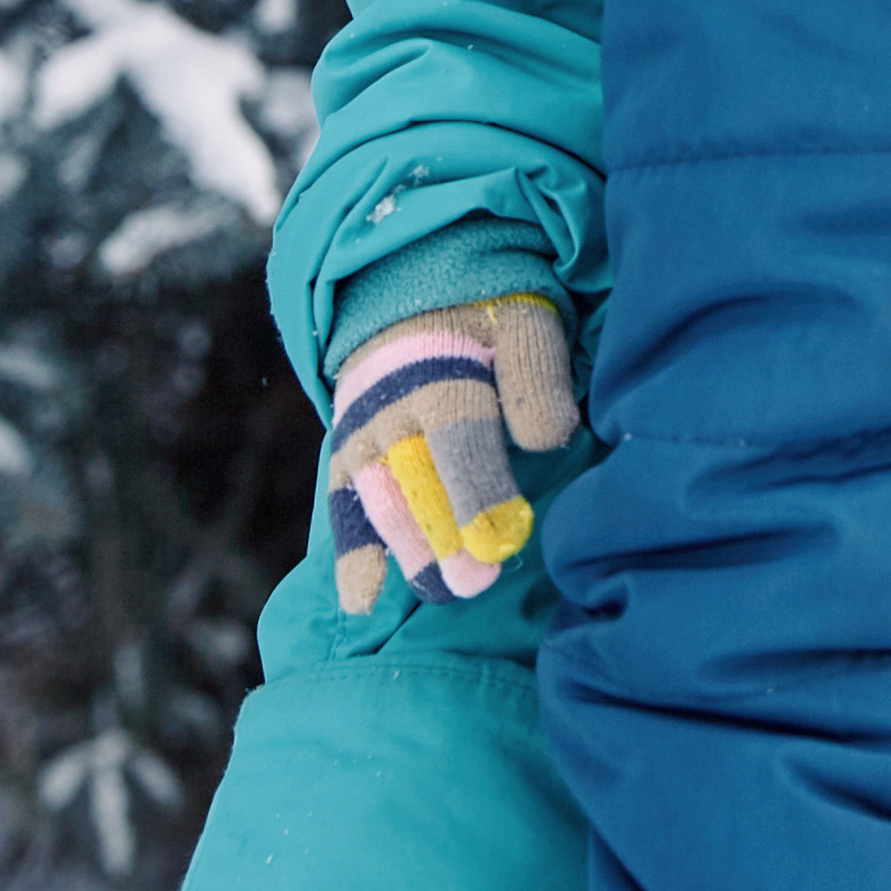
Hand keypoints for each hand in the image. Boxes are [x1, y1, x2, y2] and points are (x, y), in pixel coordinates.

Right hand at [327, 293, 580, 615]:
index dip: (481, 489)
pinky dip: (352, 552)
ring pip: (382, 498)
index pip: (461, 435)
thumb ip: (535, 374)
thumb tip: (547, 439)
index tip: (504, 539)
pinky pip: (343, 504)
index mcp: (442, 364)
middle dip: (446, 533)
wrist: (416, 289)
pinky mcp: (346, 451)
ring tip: (441, 592)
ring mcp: (364, 431)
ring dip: (410, 549)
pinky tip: (361, 600)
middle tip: (474, 583)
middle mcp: (392, 403)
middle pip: (418, 478)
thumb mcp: (522, 321)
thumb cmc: (488, 317)